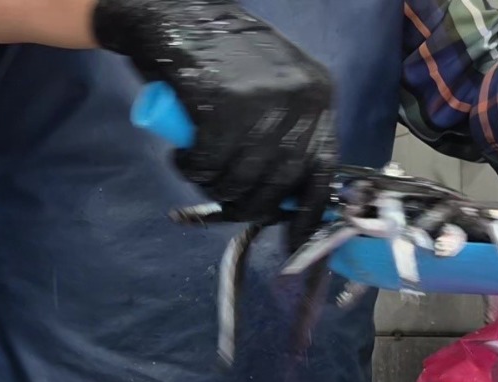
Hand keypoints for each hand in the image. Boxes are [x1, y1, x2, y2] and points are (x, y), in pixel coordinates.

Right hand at [94, 0, 335, 242]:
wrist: (174, 15)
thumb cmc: (223, 58)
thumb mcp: (273, 87)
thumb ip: (286, 131)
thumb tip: (288, 196)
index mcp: (318, 95)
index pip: (323, 169)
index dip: (307, 213)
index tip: (293, 242)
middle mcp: (299, 99)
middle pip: (280, 182)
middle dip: (250, 206)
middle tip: (228, 206)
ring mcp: (263, 102)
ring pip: (241, 178)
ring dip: (215, 187)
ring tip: (197, 170)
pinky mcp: (223, 106)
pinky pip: (208, 163)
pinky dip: (190, 169)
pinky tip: (181, 157)